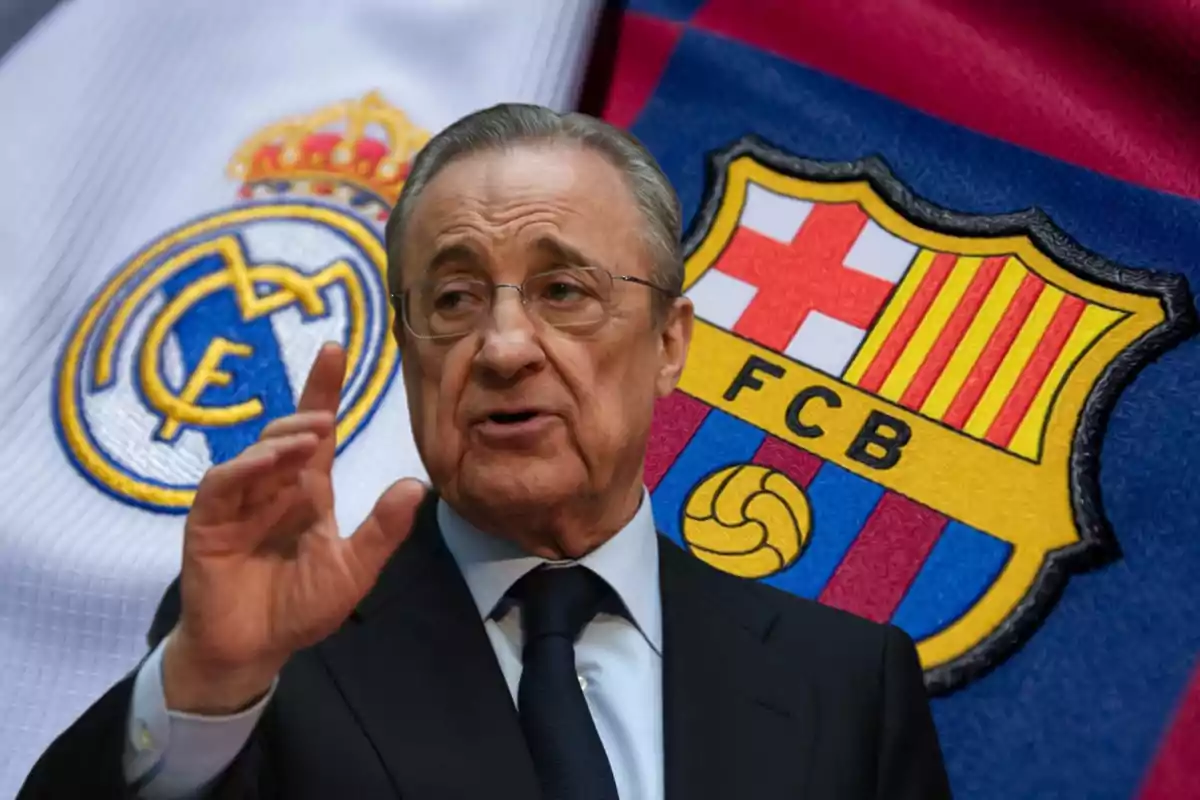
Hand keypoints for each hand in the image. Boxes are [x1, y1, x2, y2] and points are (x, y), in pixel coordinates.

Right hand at [162, 343, 425, 713]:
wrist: (252, 651)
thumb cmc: (299, 607)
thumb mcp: (352, 569)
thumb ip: (381, 530)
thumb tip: (417, 485)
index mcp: (308, 491)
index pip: (316, 431)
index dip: (323, 389)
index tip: (335, 348)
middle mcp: (273, 487)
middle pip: (285, 433)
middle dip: (306, 413)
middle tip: (327, 415)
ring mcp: (238, 503)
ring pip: (255, 453)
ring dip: (281, 442)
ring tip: (310, 437)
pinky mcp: (209, 523)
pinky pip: (223, 485)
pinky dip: (244, 469)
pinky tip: (267, 465)